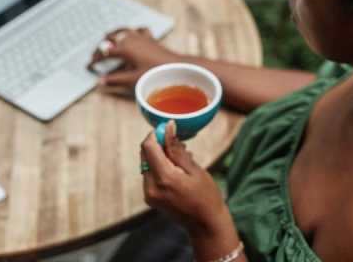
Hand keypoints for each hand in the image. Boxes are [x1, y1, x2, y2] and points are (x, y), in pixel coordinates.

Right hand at [88, 28, 176, 88]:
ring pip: (123, 30)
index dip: (95, 59)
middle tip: (96, 55)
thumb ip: (115, 80)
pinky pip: (139, 30)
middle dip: (102, 46)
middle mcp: (131, 39)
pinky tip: (133, 33)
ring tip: (107, 36)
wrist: (177, 67)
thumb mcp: (133, 79)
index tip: (89, 66)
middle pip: (111, 38)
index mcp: (124, 48)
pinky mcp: (150, 38)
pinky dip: (132, 31)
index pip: (104, 52)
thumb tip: (100, 82)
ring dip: (114, 33)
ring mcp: (141, 36)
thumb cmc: (155, 74)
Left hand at [141, 121, 230, 236]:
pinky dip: (159, 166)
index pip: (148, 146)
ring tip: (181, 156)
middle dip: (158, 143)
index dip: (156, 134)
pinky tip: (176, 168)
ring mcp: (149, 194)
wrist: (206, 225)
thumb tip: (167, 127)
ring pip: (146, 162)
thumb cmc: (206, 196)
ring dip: (160, 154)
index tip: (169, 128)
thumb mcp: (194, 169)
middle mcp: (151, 187)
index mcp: (164, 178)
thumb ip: (176, 149)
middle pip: (145, 153)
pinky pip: (149, 174)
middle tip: (177, 143)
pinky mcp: (150, 197)